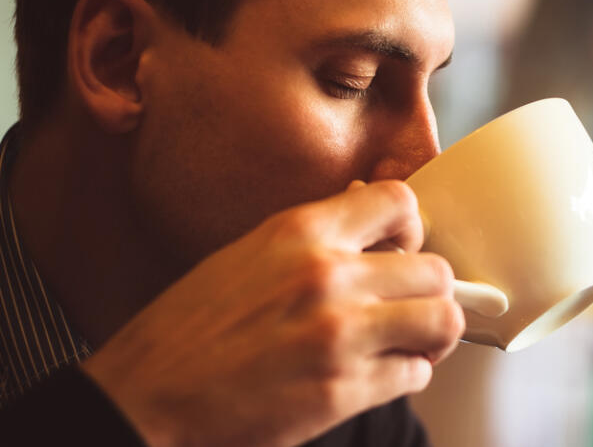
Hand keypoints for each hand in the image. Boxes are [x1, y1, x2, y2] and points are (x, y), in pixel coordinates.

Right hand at [81, 180, 464, 446]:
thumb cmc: (190, 330)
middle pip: (435, 270)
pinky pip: (414, 374)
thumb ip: (314, 237)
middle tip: (411, 310)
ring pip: (441, 320)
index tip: (404, 251)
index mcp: (300, 232)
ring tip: (408, 345)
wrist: (145, 397)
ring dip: (431, 337)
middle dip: (430, 294)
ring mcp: (339, 333)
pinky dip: (405, 376)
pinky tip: (378, 376)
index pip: (400, 201)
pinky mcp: (343, 389)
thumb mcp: (247, 255)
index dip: (413, 229)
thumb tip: (367, 216)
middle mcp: (327, 275)